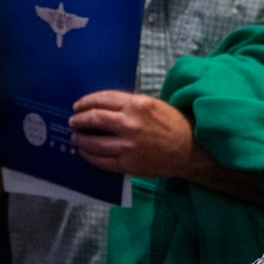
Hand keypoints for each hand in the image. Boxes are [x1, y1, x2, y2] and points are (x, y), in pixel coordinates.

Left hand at [69, 91, 197, 178]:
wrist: (190, 150)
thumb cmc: (174, 124)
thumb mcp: (152, 105)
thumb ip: (128, 104)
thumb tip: (103, 106)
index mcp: (136, 104)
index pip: (102, 100)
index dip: (86, 102)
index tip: (77, 106)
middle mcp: (129, 123)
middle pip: (94, 119)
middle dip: (79, 120)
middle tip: (72, 121)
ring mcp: (127, 146)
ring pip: (94, 142)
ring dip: (81, 139)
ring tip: (75, 138)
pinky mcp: (128, 164)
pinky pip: (102, 161)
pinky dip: (90, 156)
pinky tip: (85, 153)